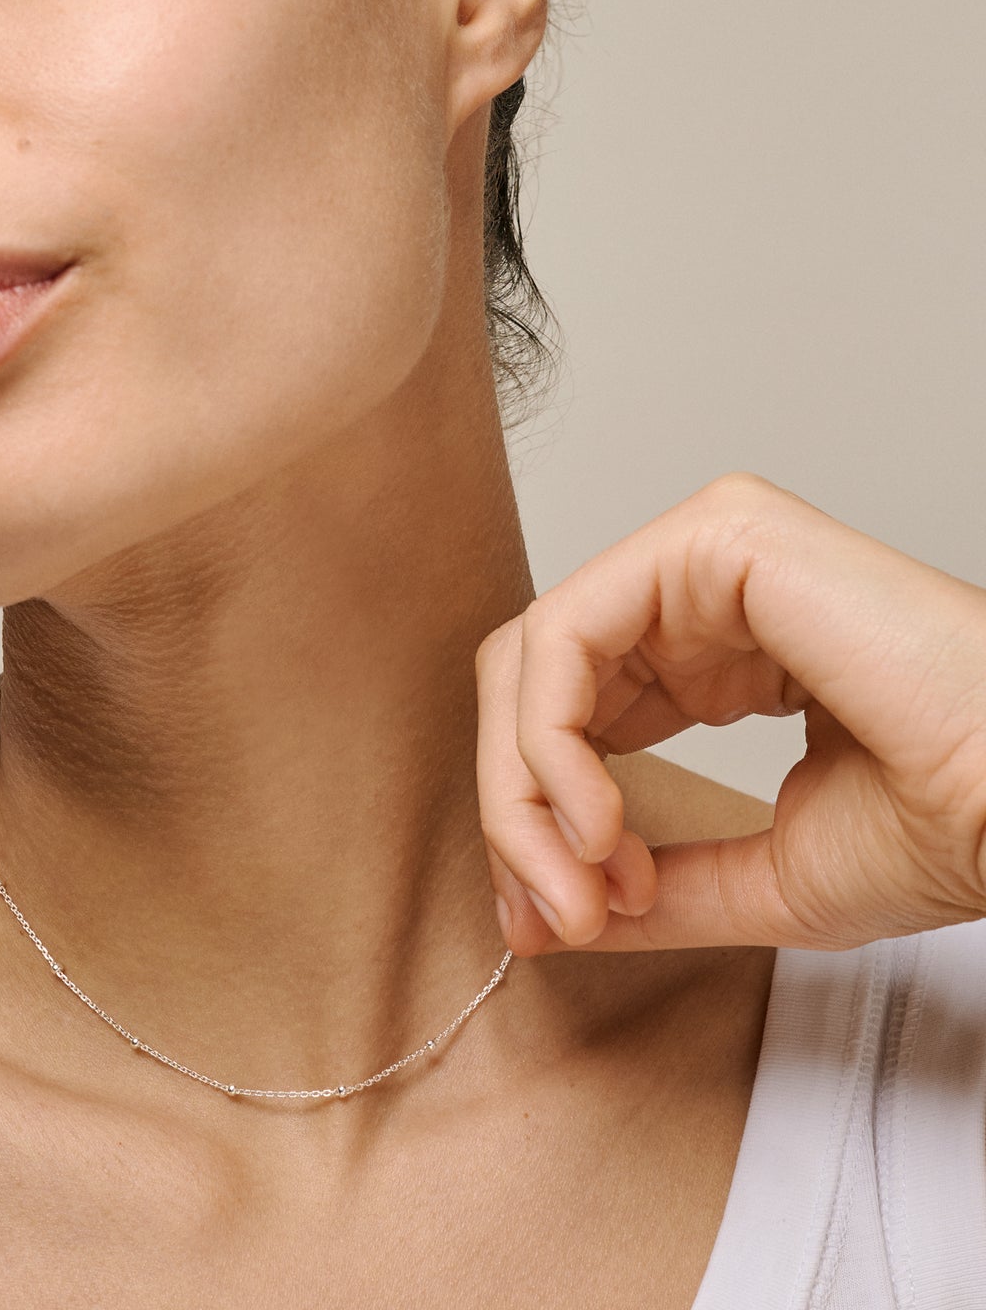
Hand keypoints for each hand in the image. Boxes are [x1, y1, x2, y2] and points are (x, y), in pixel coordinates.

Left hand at [475, 473, 985, 956]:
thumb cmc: (943, 828)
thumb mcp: (755, 879)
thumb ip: (646, 888)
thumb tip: (543, 916)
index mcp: (710, 647)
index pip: (562, 711)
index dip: (530, 814)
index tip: (557, 918)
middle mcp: (696, 589)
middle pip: (526, 681)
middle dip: (516, 807)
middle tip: (555, 911)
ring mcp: (702, 554)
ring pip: (530, 658)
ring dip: (526, 788)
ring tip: (587, 883)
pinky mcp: (715, 540)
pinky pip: (566, 634)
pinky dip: (552, 742)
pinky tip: (602, 825)